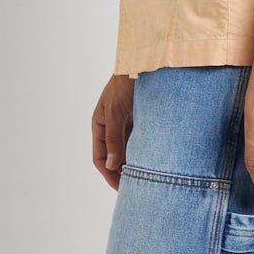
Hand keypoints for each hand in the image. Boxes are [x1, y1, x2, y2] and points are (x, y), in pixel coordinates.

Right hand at [92, 72, 135, 190]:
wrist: (146, 63)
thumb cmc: (125, 84)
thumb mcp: (116, 112)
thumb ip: (113, 139)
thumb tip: (110, 165)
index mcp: (99, 124)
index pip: (99, 158)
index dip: (108, 175)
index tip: (121, 189)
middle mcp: (111, 127)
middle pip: (113, 157)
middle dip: (122, 173)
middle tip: (135, 190)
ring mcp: (127, 124)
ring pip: (128, 151)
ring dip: (134, 164)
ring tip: (146, 180)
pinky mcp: (142, 120)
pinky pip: (141, 142)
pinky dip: (145, 153)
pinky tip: (154, 163)